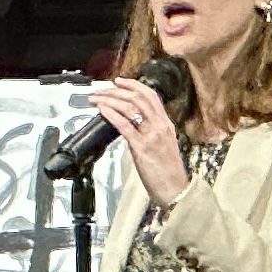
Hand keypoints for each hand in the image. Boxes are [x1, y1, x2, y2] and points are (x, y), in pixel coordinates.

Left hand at [88, 78, 189, 207]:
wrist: (175, 189)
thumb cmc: (166, 171)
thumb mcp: (162, 145)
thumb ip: (150, 132)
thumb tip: (133, 123)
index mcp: (166, 124)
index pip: (151, 96)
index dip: (134, 86)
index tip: (119, 81)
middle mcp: (160, 126)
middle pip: (138, 98)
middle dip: (117, 90)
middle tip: (101, 89)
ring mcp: (151, 135)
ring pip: (130, 107)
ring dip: (110, 99)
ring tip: (96, 98)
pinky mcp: (141, 147)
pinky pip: (124, 125)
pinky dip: (111, 114)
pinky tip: (102, 109)